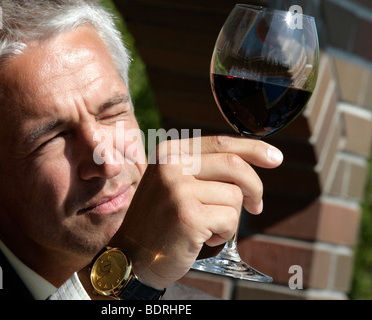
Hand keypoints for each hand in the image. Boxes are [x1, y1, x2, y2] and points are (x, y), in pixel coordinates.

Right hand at [108, 135, 282, 289]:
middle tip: (256, 206)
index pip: (220, 142)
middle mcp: (170, 166)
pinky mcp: (188, 215)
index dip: (252, 149)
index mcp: (168, 153)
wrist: (132, 256)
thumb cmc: (160, 221)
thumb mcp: (173, 184)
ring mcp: (178, 190)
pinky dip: (224, 234)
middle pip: (234, 166)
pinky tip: (202, 238)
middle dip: (255, 187)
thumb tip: (251, 160)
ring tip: (207, 227)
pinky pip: (230, 220)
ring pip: (235, 196)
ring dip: (230, 218)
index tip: (275, 157)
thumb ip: (203, 169)